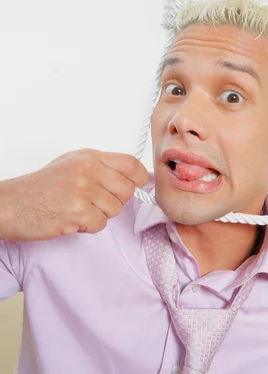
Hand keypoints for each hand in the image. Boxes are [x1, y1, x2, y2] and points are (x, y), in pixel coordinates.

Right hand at [0, 148, 148, 241]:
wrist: (13, 203)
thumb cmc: (42, 186)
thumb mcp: (72, 164)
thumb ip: (101, 167)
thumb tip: (132, 176)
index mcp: (89, 157)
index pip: (130, 164)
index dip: (139, 177)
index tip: (136, 185)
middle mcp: (88, 170)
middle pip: (127, 190)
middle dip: (116, 200)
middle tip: (97, 202)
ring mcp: (83, 190)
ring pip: (115, 209)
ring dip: (100, 214)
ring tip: (80, 209)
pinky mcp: (76, 212)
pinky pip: (100, 224)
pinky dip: (89, 226)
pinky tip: (73, 219)